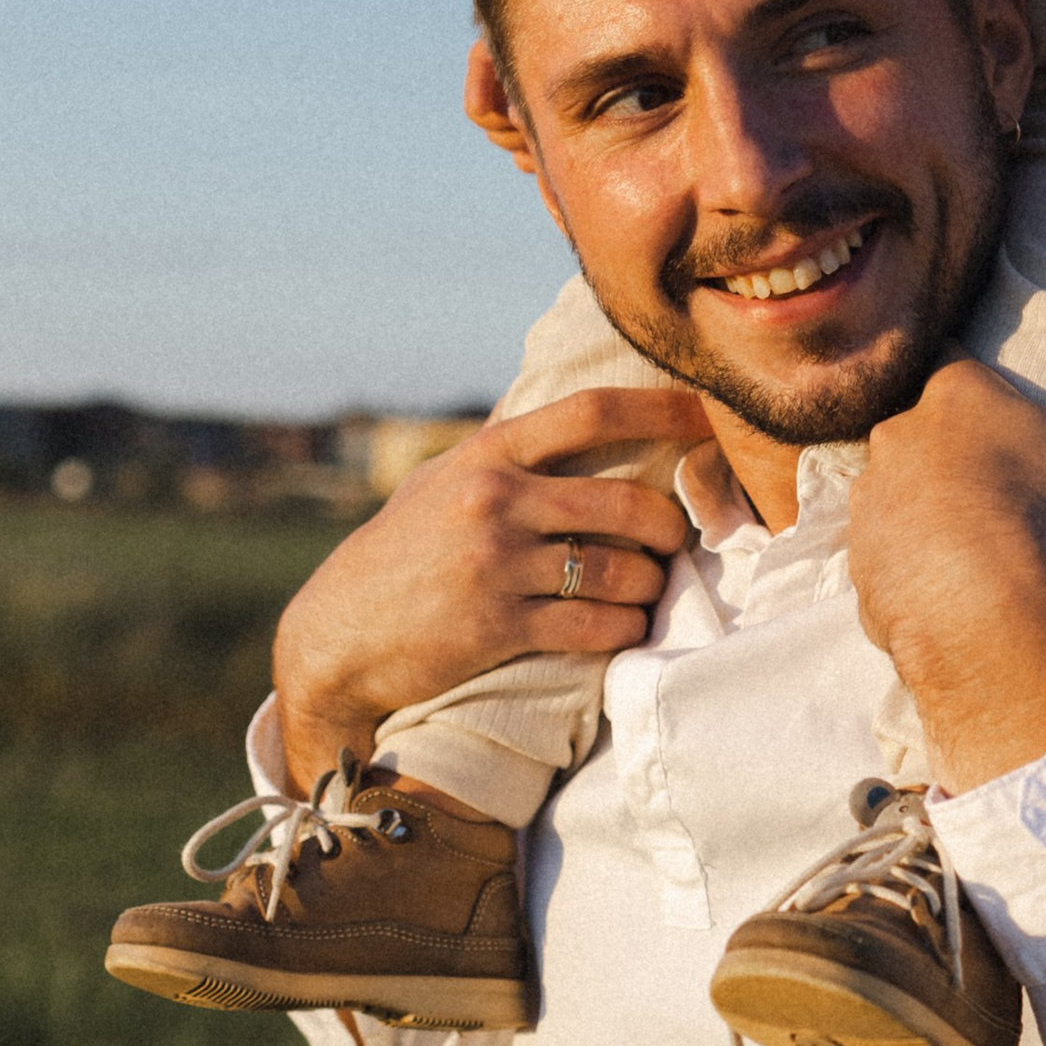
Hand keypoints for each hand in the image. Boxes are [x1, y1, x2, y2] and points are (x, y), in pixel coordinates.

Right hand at [272, 386, 713, 788]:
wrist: (337, 637)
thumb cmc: (399, 555)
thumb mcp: (438, 483)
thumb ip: (503, 454)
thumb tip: (576, 418)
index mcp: (488, 455)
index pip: (592, 412)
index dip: (661, 409)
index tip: (708, 415)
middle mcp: (494, 501)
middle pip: (625, 503)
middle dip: (668, 526)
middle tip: (675, 540)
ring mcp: (496, 566)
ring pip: (620, 572)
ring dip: (648, 587)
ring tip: (646, 591)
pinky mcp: (498, 628)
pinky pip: (594, 627)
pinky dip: (623, 630)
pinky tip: (623, 629)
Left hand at [846, 360, 1045, 794]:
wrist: (987, 607)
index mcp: (955, 396)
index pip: (954, 362)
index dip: (974, 379)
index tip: (992, 401)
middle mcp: (898, 438)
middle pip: (919, 431)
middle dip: (947, 453)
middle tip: (992, 488)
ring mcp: (872, 501)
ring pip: (892, 494)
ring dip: (920, 511)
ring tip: (968, 548)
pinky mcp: (859, 563)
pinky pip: (883, 559)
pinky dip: (908, 570)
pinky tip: (946, 592)